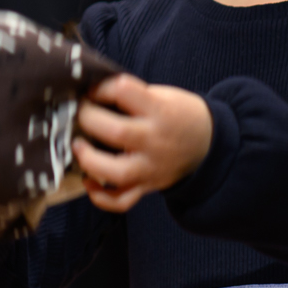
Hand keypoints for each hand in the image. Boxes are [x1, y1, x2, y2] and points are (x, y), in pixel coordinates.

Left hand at [74, 75, 212, 211]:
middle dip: (88, 118)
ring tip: (78, 146)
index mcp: (161, 111)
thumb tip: (92, 95)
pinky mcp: (146, 186)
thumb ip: (132, 97)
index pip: (124, 92)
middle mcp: (155, 141)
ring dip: (89, 160)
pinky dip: (101, 197)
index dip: (102, 87)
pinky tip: (88, 181)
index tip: (93, 90)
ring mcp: (151, 168)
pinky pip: (122, 201)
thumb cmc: (179, 114)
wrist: (209, 143)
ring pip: (116, 173)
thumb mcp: (163, 95)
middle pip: (117, 131)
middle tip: (80, 113)